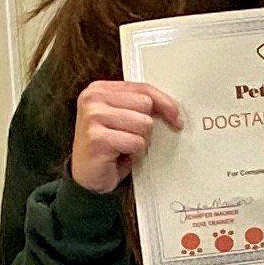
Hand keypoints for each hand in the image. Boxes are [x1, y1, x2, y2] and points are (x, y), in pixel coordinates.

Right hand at [70, 78, 183, 194]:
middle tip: (131, 138)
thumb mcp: (123, 119)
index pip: (142, 87)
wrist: (88, 177)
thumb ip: (139, 106)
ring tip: (125, 147)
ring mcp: (93, 117)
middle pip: (145, 104)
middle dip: (146, 126)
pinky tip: (121, 156)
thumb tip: (172, 108)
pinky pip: (136, 143)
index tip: (175, 116)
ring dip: (141, 141)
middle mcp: (93, 99)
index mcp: (99, 89)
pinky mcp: (98, 138)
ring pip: (143, 124)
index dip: (163, 102)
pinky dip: (135, 154)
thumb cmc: (108, 148)